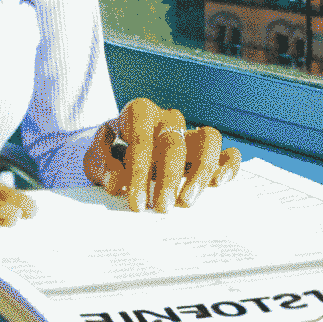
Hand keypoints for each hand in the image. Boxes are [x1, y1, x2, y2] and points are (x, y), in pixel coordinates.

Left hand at [83, 97, 241, 212]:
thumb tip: (116, 182)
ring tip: (189, 201)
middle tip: (162, 208)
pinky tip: (220, 183)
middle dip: (169, 178)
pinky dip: (229, 165)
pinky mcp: (205, 149)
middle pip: (175, 142)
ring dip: (201, 172)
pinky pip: (226, 150)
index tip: (136, 203)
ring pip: (208, 139)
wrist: (121, 147)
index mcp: (140, 113)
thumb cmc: (110, 152)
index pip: (142, 139)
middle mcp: (168, 118)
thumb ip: (101, 166)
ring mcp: (189, 132)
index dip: (139, 172)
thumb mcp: (93, 158)